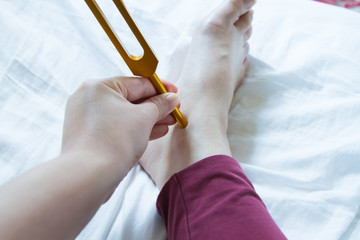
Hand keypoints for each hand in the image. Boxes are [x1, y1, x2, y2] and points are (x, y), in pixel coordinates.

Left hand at [61, 76, 179, 174]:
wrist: (89, 176)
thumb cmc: (114, 141)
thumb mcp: (143, 118)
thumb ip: (159, 105)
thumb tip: (172, 98)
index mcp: (99, 87)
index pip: (136, 83)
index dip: (160, 88)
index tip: (175, 93)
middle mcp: (91, 100)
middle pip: (131, 99)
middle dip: (156, 106)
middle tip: (175, 110)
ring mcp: (89, 119)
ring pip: (126, 115)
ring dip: (150, 119)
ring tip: (170, 123)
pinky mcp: (92, 137)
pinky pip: (118, 127)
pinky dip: (136, 129)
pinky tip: (157, 132)